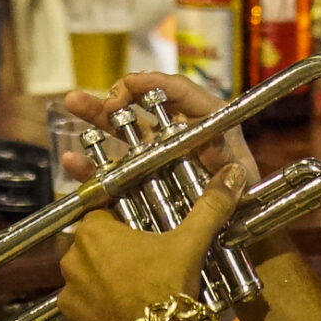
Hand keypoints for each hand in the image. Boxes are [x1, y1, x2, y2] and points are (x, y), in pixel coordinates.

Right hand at [56, 71, 260, 187]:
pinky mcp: (139, 183)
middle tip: (103, 98)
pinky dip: (91, 167)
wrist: (239, 239)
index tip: (131, 83)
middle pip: (143, 106)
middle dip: (117, 96)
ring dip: (95, 117)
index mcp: (205, 122)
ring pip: (121, 132)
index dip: (155, 82)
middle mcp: (176, 134)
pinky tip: (72, 161)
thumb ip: (228, 162)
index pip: (179, 91)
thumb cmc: (248, 203)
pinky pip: (112, 172)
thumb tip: (212, 145)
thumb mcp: (244, 180)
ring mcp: (155, 157)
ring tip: (71, 102)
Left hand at [59, 162, 246, 320]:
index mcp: (92, 234)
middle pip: (91, 249)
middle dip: (111, 254)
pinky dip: (100, 317)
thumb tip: (233, 175)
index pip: (100, 215)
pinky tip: (124, 319)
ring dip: (102, 286)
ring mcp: (69, 301)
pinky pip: (85, 317)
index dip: (121, 223)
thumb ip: (208, 207)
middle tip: (143, 263)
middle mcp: (71, 263)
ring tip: (134, 293)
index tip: (140, 233)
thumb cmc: (168, 287)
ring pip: (85, 283)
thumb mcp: (190, 243)